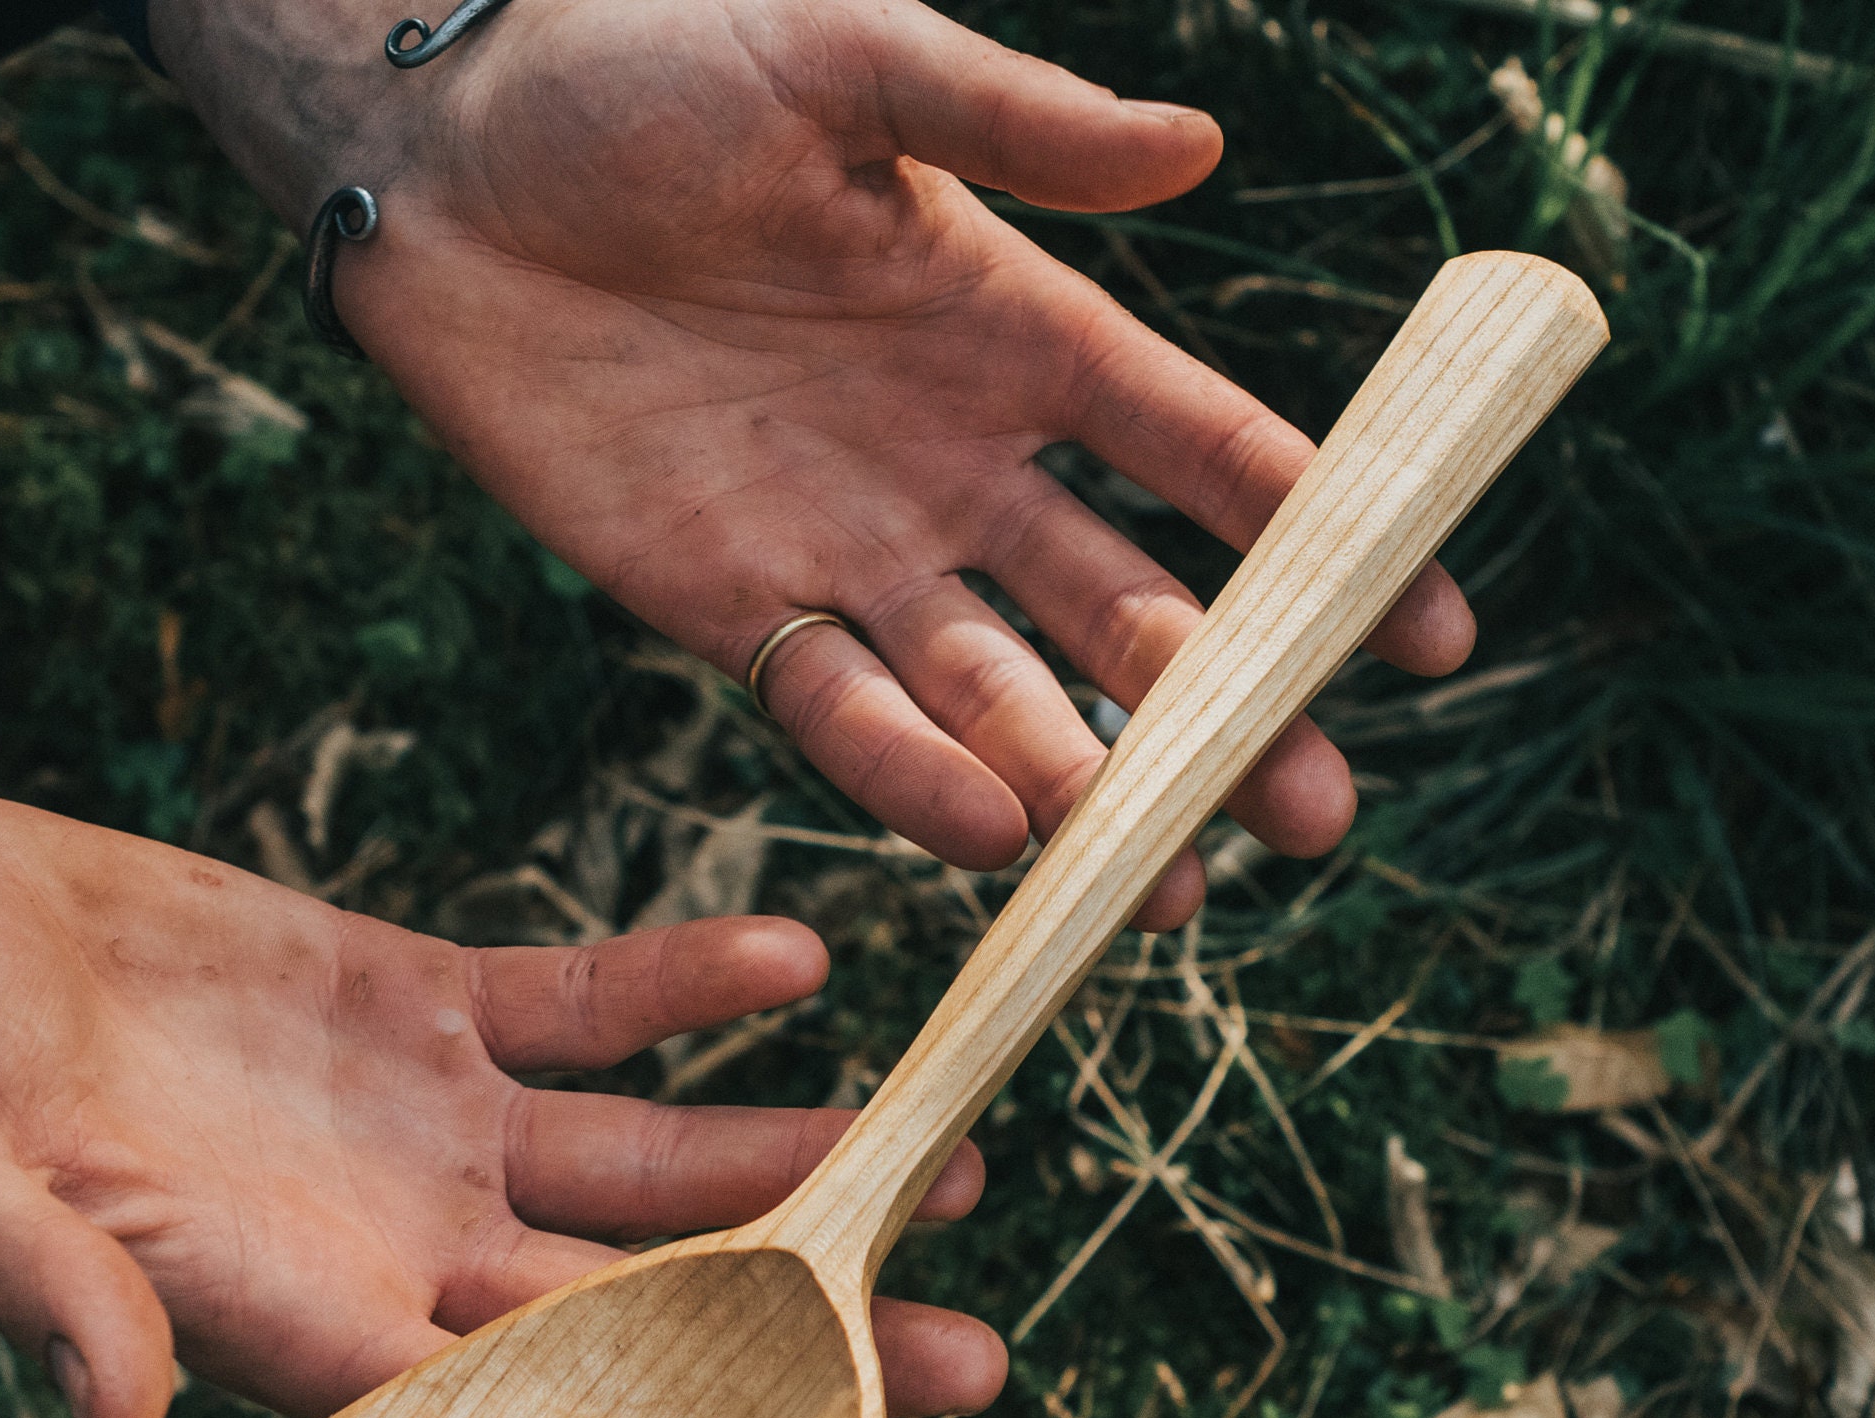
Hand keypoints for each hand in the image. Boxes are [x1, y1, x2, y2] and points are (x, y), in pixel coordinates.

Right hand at [0, 754, 998, 1417]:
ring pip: (651, 1164)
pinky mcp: (426, 1008)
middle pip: (641, 1309)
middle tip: (967, 1362)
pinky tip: (796, 960)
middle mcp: (399, 1243)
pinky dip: (684, 990)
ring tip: (953, 1159)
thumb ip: (32, 1282)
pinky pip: (586, 1008)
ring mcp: (430, 1127)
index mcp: (302, 1321)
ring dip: (793, 1164)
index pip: (513, 1409)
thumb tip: (121, 1410)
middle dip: (800, 1333)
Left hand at [155, 0, 1476, 930]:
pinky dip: (916, 781)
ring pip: (1007, 696)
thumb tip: (1199, 148)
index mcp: (1022, 332)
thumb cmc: (642, 63)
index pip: (1209, 455)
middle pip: (1135, 617)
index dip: (1332, 541)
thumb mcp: (846, 60)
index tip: (1435, 634)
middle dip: (1230, 718)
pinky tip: (998, 836)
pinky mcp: (733, 609)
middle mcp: (965, 463)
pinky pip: (844, 717)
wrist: (438, 149)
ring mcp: (857, 549)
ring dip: (1090, 788)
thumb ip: (1013, 125)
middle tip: (1314, 815)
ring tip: (1167, 879)